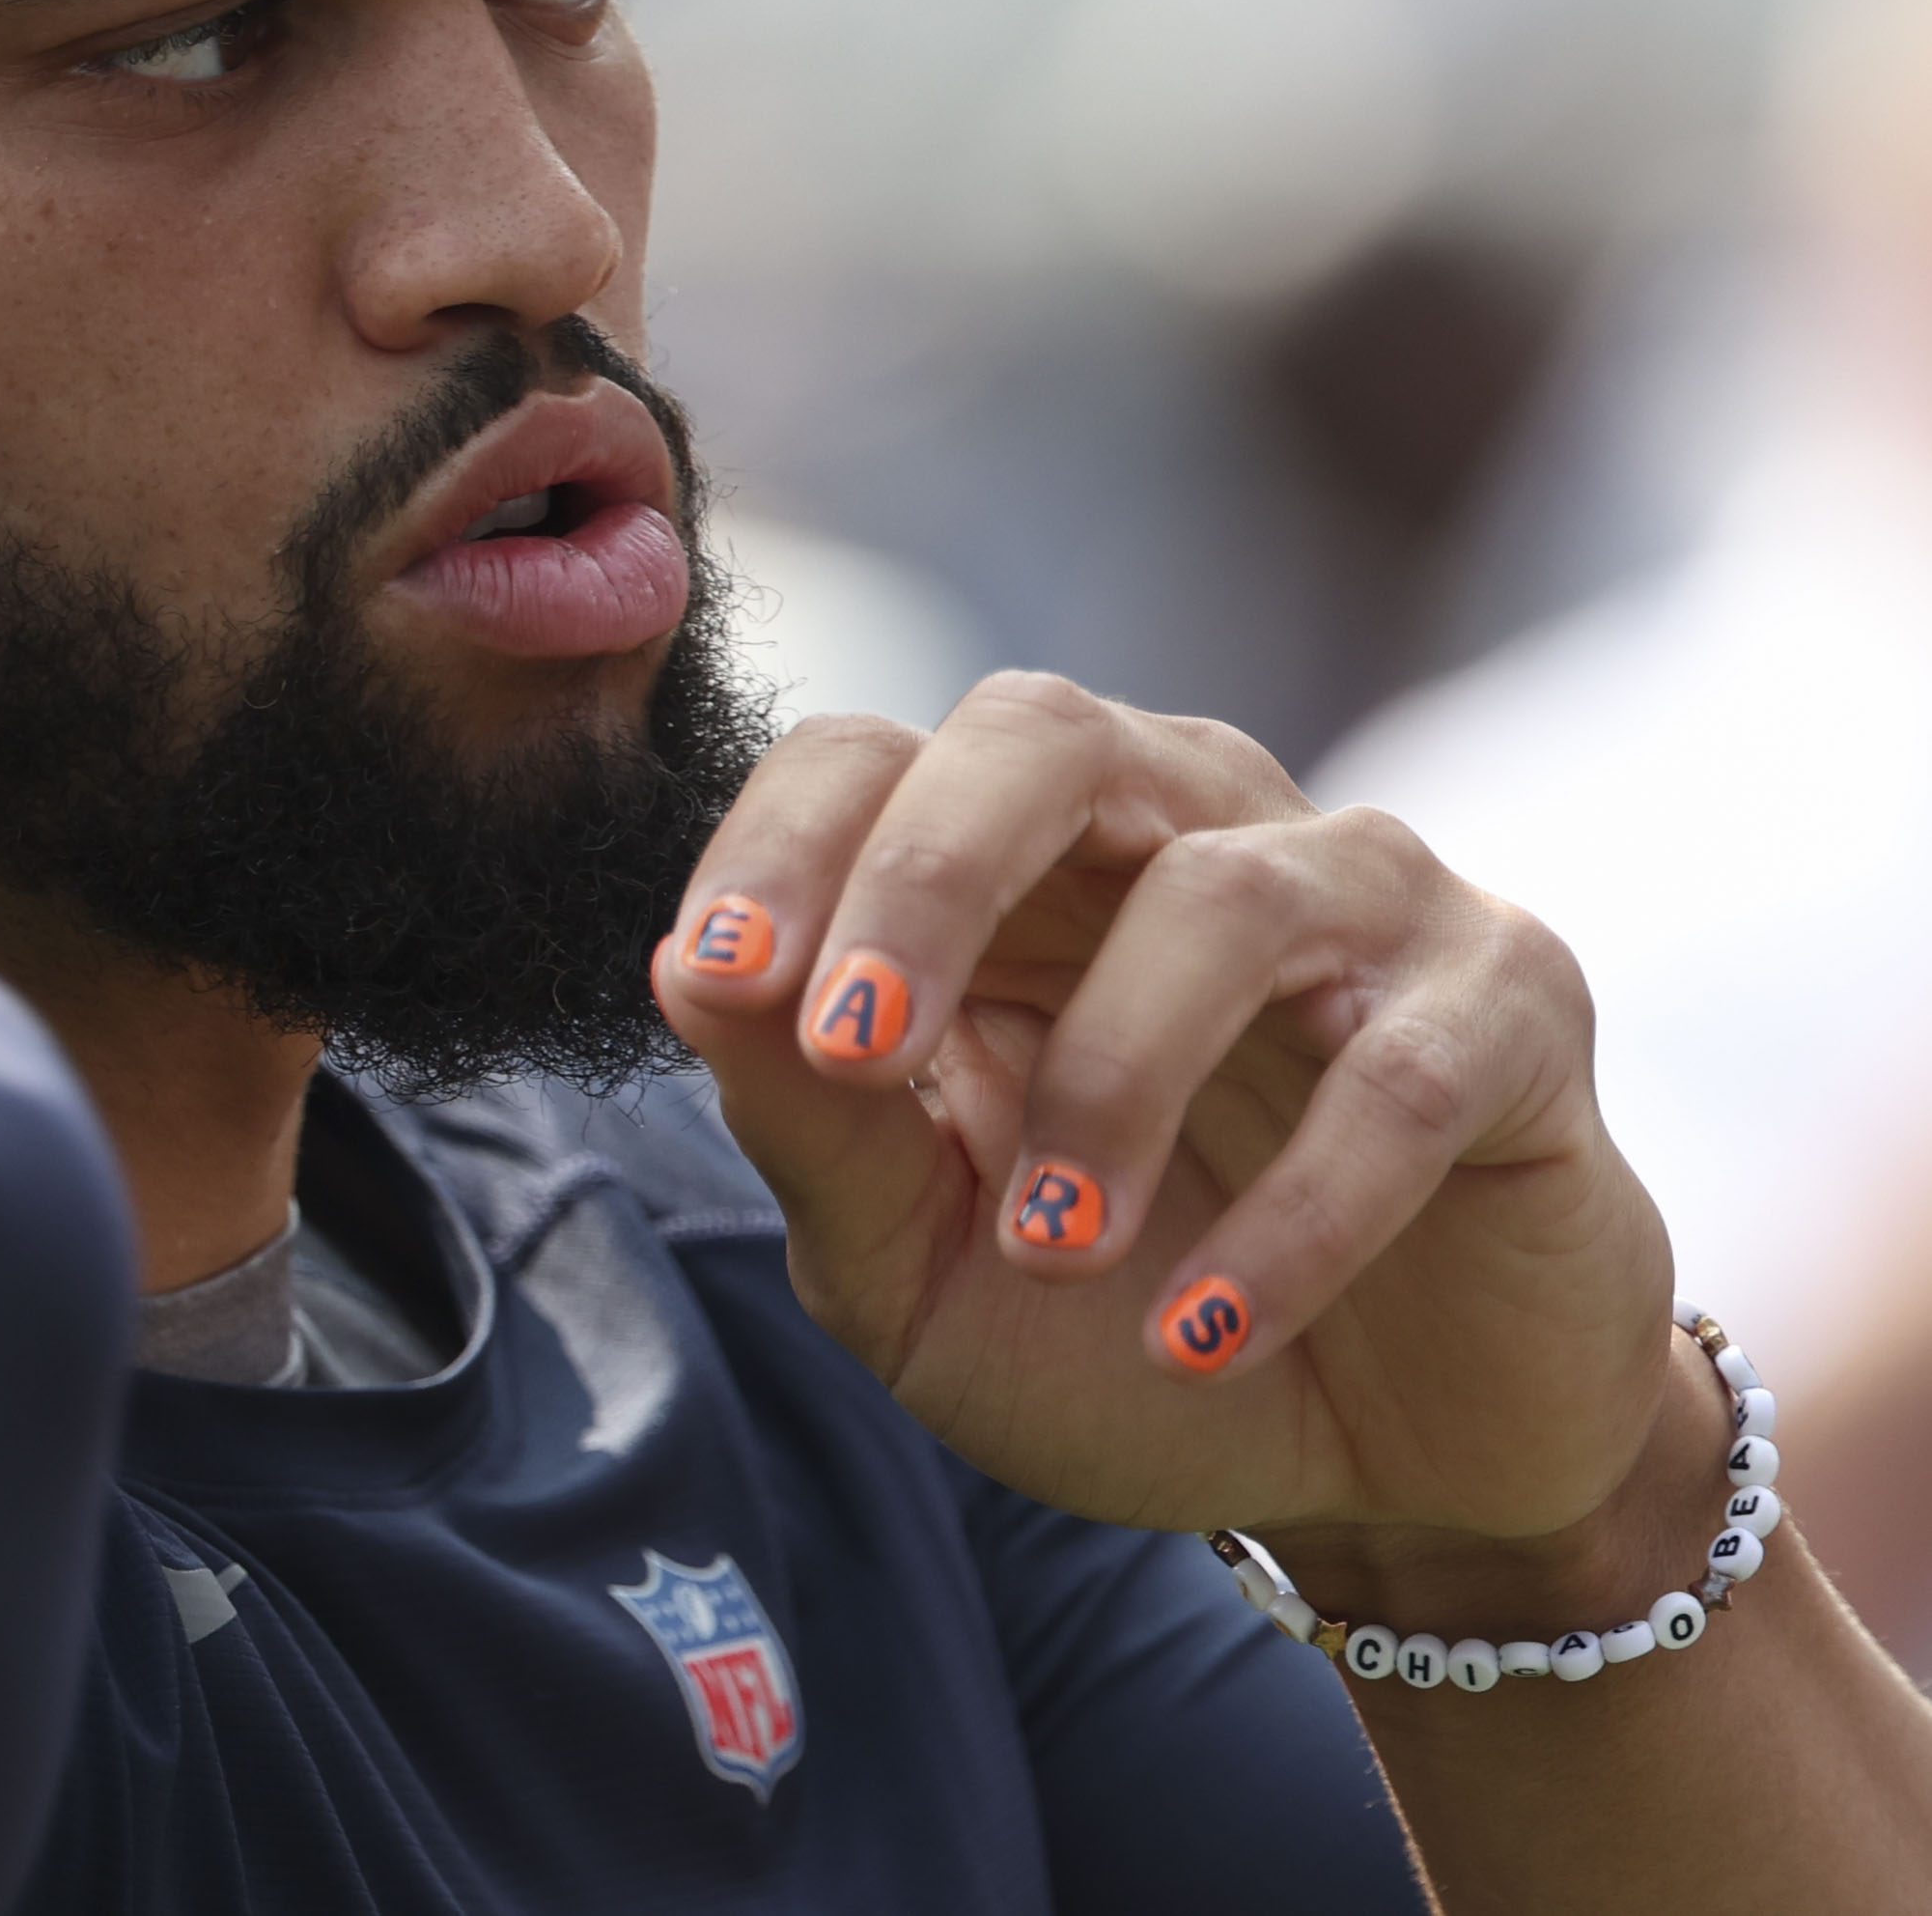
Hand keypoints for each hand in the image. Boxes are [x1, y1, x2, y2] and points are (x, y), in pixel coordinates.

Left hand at [656, 674, 1674, 1547]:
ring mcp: (1359, 902)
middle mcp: (1181, 832)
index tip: (722, 979)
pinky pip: (1404, 1071)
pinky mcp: (1514, 1006)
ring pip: (1224, 894)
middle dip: (927, 877)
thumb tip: (685, 972)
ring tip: (1057, 1255)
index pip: (868, 760)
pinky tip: (1201, 1330)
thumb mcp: (916, 1261)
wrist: (1374, 1465)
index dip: (783, 846)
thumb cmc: (1114, 1326)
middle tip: (852, 1048)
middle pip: (1043, 735)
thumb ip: (809, 1123)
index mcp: (1008, 875)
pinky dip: (1295, 1214)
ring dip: (1111, 1082)